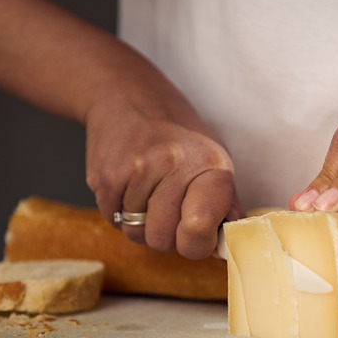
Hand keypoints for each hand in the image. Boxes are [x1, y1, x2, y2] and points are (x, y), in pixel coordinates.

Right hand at [85, 76, 244, 259]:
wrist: (126, 94)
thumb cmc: (176, 132)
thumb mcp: (211, 158)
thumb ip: (224, 203)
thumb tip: (231, 242)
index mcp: (211, 165)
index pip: (200, 230)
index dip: (196, 243)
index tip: (195, 233)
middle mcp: (175, 165)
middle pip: (163, 240)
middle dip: (163, 232)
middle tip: (164, 205)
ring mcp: (138, 169)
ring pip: (135, 232)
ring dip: (139, 220)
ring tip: (146, 188)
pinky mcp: (106, 174)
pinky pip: (112, 218)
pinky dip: (118, 209)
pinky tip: (127, 182)